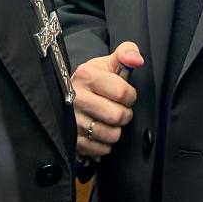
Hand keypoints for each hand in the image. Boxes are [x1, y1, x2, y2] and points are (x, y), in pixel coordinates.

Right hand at [72, 41, 142, 157]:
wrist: (65, 95)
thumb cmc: (91, 80)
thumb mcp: (107, 62)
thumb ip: (127, 52)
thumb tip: (137, 60)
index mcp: (86, 76)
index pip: (121, 92)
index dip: (130, 95)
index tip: (125, 94)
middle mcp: (76, 98)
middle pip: (117, 116)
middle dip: (124, 113)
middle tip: (118, 108)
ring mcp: (72, 121)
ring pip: (112, 135)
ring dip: (116, 129)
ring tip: (108, 119)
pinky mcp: (72, 140)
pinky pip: (102, 149)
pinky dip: (106, 143)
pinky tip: (100, 131)